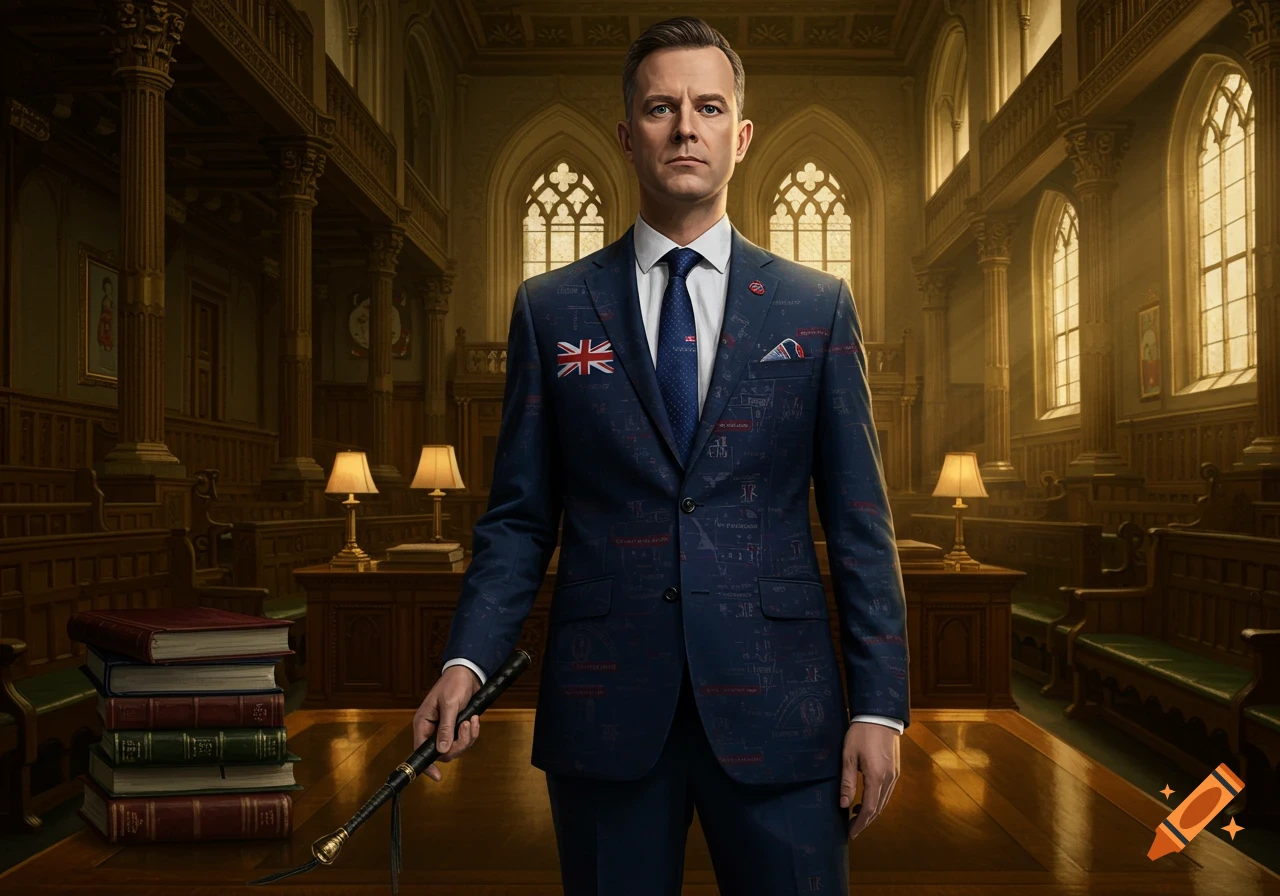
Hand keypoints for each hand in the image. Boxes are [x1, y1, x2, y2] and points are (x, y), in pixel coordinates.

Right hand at [411, 665, 482, 781]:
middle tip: (465, 727)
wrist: (469, 673)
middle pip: (443, 752)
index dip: (427, 765)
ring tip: (470, 720)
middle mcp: (432, 729)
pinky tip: (474, 719)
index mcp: (423, 723)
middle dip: (458, 744)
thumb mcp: (450, 705)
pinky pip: (465, 739)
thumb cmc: (454, 684)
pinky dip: (473, 732)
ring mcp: (445, 729)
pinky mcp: (457, 727)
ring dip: (467, 736)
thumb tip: (441, 750)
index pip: (420, 750)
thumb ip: (446, 728)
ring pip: (456, 747)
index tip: (437, 776)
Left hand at [840, 720, 899, 839]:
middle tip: (851, 828)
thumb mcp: (848, 756)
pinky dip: (878, 801)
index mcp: (876, 777)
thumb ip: (847, 782)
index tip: (851, 833)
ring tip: (855, 815)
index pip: (870, 809)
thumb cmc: (861, 734)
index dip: (860, 823)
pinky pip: (887, 792)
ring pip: (884, 801)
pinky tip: (867, 799)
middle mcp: (889, 779)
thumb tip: (843, 804)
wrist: (880, 716)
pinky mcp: (895, 769)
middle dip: (865, 821)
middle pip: (879, 808)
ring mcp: (894, 775)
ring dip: (872, 812)